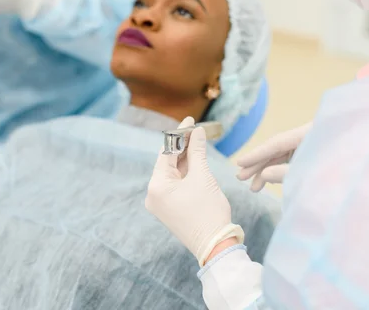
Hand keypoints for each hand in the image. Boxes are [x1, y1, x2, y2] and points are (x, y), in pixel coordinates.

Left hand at [146, 117, 243, 265]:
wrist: (216, 246)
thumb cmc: (208, 212)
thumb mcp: (203, 177)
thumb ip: (197, 152)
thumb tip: (197, 132)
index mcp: (156, 186)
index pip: (166, 152)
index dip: (179, 134)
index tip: (190, 121)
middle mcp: (153, 194)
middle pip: (168, 162)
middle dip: (183, 145)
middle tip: (196, 129)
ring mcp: (160, 202)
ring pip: (173, 172)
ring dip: (185, 157)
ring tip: (198, 141)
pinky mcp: (170, 208)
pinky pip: (176, 184)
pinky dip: (186, 172)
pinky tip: (196, 159)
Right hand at [237, 122, 311, 191]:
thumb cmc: (345, 176)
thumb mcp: (312, 174)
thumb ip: (287, 173)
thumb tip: (264, 175)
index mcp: (309, 133)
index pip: (276, 143)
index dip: (257, 154)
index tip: (239, 163)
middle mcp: (307, 136)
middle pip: (277, 149)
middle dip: (260, 164)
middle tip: (241, 177)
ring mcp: (309, 146)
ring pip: (283, 156)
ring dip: (267, 170)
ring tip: (254, 187)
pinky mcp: (311, 155)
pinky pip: (291, 160)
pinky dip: (280, 170)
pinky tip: (268, 180)